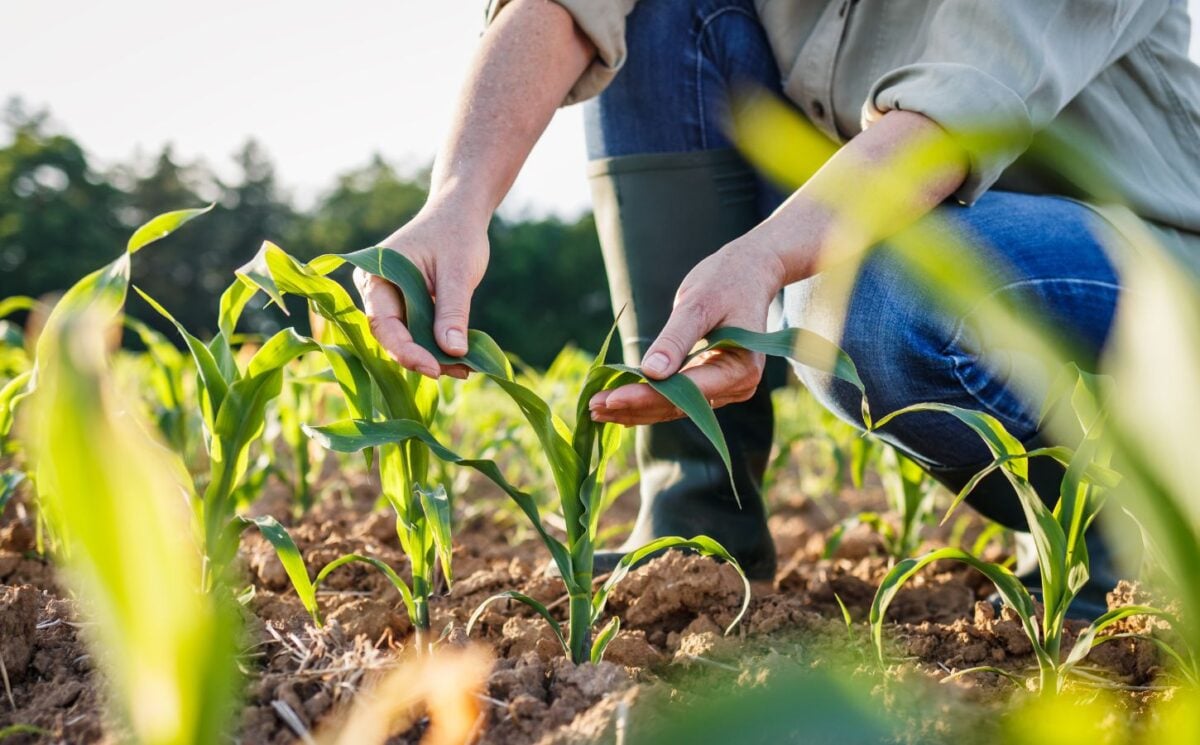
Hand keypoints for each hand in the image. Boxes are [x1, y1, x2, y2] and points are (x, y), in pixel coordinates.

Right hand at [354, 204, 488, 378]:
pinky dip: (437, 346)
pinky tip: (461, 358)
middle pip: (392, 336)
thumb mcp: (458, 272)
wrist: (460, 213)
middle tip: (458, 371)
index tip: (434, 369)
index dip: (406, 351)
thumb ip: (453, 311)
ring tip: (466, 368)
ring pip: (406, 338)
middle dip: (423, 357)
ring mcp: (390, 300)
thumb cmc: (456, 234)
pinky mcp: (407, 307)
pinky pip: (418, 332)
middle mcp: (375, 290)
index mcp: (375, 275)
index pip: (383, 324)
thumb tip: (454, 352)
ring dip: (433, 356)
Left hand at [588, 240, 786, 424]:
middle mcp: (737, 387)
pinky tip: (616, 405)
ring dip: (635, 409)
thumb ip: (675, 339)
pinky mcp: (710, 384)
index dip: (646, 396)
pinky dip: (646, 400)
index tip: (611, 398)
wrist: (748, 273)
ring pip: (674, 407)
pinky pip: (676, 398)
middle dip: (634, 407)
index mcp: (740, 368)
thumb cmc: (726, 281)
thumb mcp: (699, 303)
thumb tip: (651, 372)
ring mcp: (725, 389)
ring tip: (596, 410)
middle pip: (678, 406)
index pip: (686, 391)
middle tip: (592, 407)